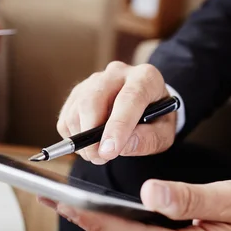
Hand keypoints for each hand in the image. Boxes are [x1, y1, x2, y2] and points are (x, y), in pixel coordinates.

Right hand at [57, 61, 175, 164]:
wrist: (146, 106)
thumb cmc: (156, 120)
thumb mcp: (164, 133)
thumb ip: (148, 139)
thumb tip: (121, 147)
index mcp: (145, 78)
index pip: (129, 98)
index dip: (117, 126)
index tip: (108, 151)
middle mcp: (117, 73)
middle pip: (93, 100)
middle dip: (91, 134)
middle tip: (99, 158)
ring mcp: (94, 81)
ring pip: (76, 110)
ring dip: (82, 139)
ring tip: (99, 153)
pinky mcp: (78, 93)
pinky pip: (66, 118)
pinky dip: (73, 137)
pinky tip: (91, 141)